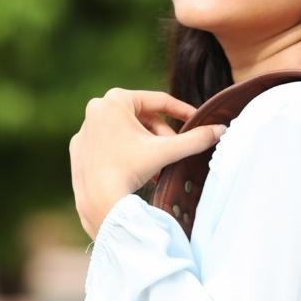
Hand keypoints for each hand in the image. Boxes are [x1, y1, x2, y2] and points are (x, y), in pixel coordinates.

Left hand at [69, 88, 226, 239]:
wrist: (98, 200)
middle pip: (141, 118)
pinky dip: (124, 156)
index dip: (181, 111)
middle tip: (173, 154)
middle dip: (161, 137)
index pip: (158, 101)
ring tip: (156, 168)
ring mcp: (85, 129)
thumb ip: (194, 140)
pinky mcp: (79, 148)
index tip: (196, 121)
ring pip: (125, 133)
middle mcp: (96, 108)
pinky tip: (133, 172)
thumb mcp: (166, 151)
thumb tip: (221, 130)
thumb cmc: (130, 170)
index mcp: (116, 100)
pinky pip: (109, 146)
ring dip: (145, 148)